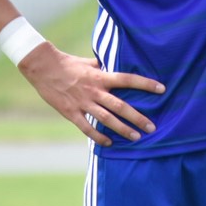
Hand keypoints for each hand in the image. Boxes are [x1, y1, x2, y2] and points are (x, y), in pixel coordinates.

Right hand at [18, 44, 162, 145]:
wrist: (43, 67)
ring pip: (107, 119)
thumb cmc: (67, 63)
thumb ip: (102, 66)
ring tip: (136, 138)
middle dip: (137, 117)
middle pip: (120, 106)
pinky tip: (109, 143)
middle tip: (152, 127)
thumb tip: (112, 65)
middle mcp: (94, 90)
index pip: (127, 79)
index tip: (162, 89)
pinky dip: (98, 137)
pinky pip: (87, 127)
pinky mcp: (71, 112)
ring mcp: (83, 102)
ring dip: (122, 129)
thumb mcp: (88, 62)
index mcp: (100, 76)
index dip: (145, 84)